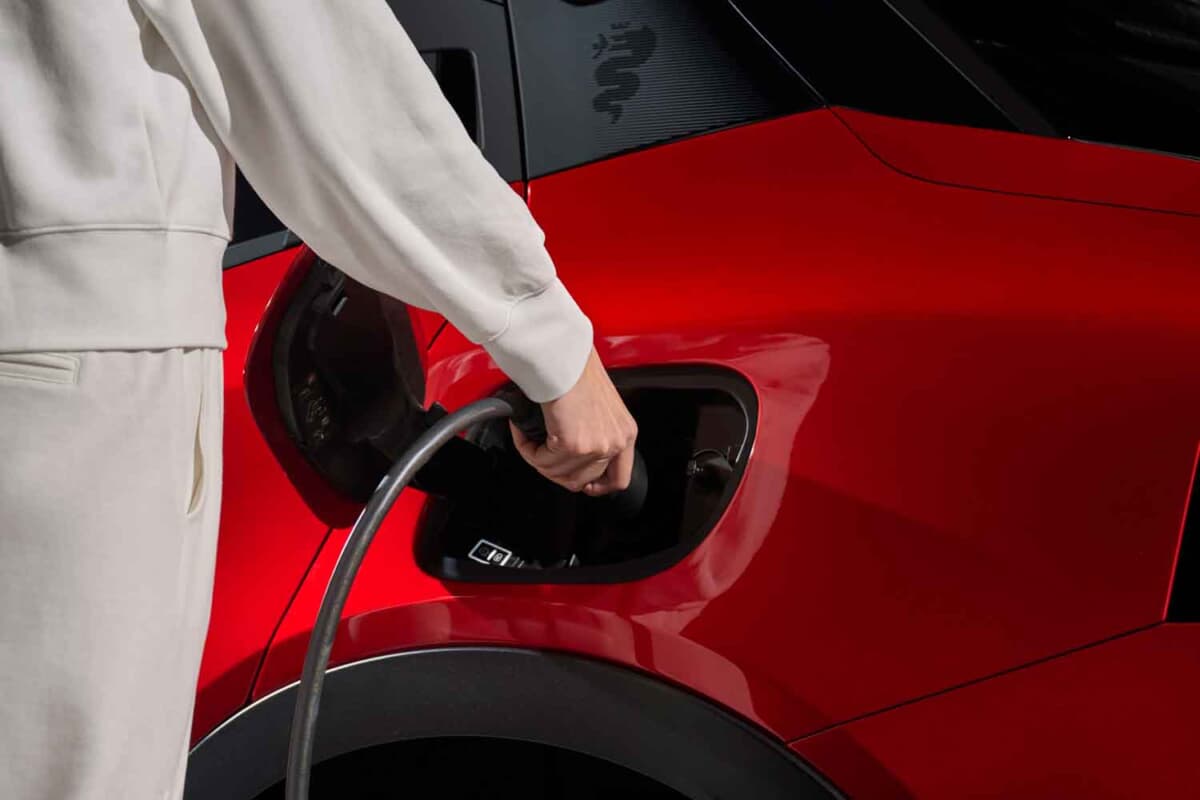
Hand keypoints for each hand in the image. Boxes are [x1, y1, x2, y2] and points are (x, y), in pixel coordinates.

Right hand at [510, 348, 636, 494]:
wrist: (564, 352)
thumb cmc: (576, 366)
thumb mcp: (600, 404)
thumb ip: (596, 430)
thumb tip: (575, 450)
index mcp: (626, 432)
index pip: (618, 478)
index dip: (596, 487)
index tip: (582, 484)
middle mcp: (616, 442)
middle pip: (582, 481)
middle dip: (556, 471)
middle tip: (541, 454)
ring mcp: (595, 446)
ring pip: (558, 473)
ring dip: (538, 459)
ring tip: (528, 438)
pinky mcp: (572, 444)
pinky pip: (541, 461)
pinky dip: (527, 449)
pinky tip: (523, 431)